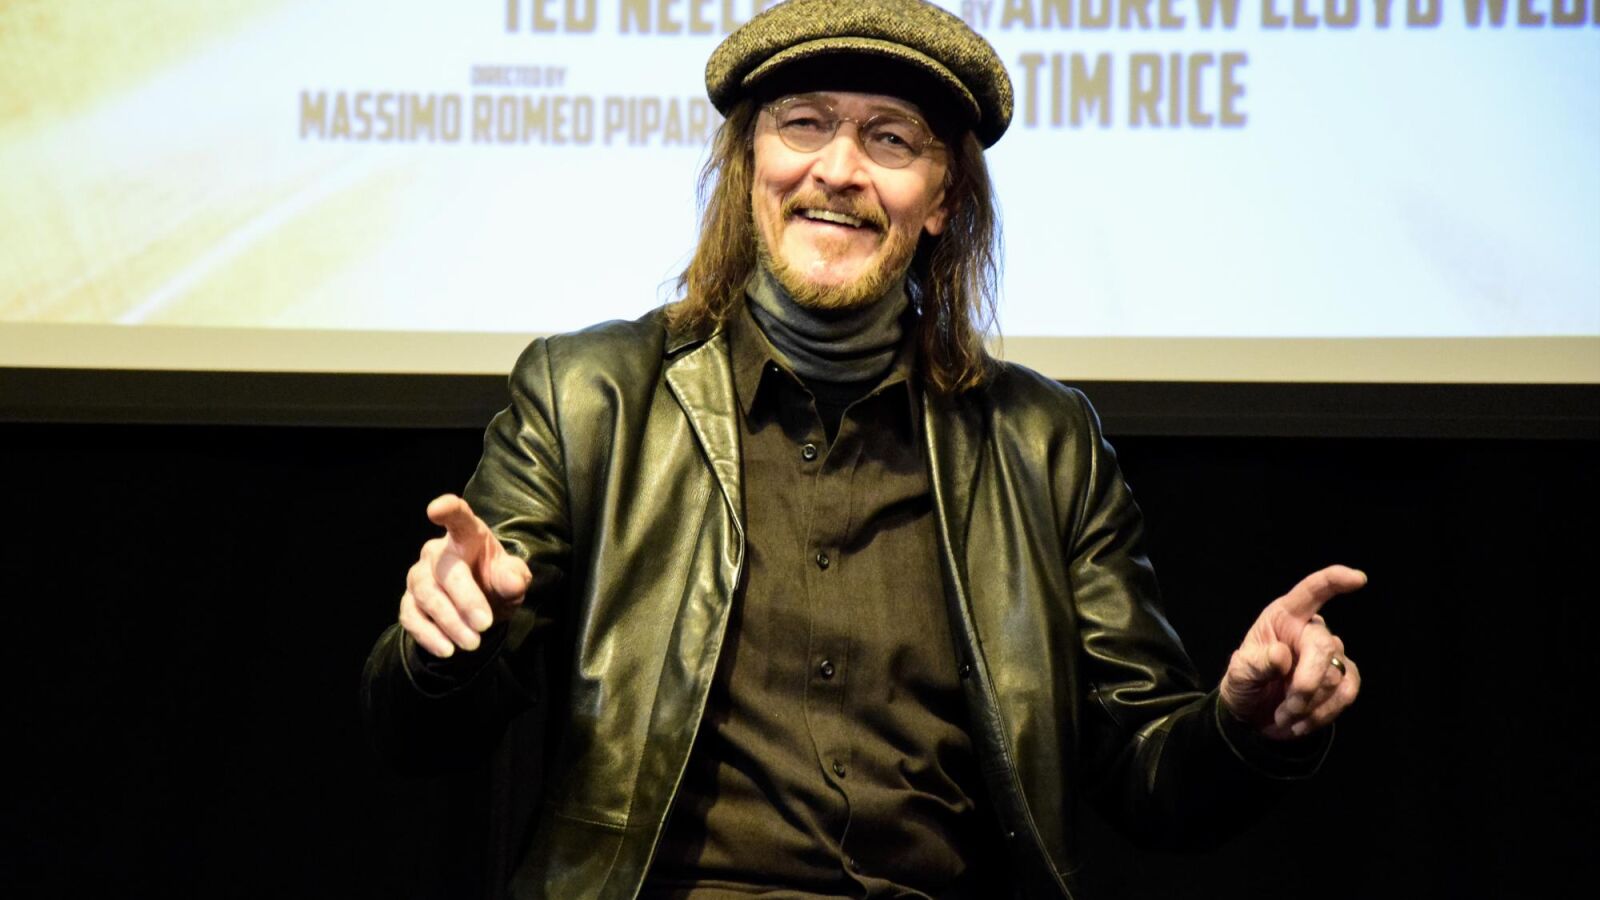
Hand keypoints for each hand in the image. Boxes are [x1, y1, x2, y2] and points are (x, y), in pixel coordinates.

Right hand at [398, 494, 531, 658]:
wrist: (480, 609)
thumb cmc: (495, 582)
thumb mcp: (513, 579)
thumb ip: (514, 578)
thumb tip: (512, 582)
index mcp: (467, 535)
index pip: (457, 517)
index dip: (448, 510)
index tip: (436, 509)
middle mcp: (437, 551)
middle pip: (444, 570)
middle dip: (464, 600)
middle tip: (484, 625)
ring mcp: (419, 576)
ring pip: (425, 595)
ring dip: (448, 622)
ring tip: (472, 644)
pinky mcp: (409, 601)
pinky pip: (411, 616)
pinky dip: (428, 635)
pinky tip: (447, 649)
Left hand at [1220, 565, 1365, 739]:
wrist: (1253, 716)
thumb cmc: (1245, 684)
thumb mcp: (1238, 675)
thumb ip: (1255, 664)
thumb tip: (1282, 655)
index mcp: (1284, 617)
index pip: (1311, 592)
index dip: (1333, 582)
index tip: (1357, 579)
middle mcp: (1311, 631)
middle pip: (1324, 646)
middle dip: (1306, 683)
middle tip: (1286, 709)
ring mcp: (1331, 654)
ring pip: (1335, 676)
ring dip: (1308, 704)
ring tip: (1284, 715)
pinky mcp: (1342, 679)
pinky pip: (1347, 693)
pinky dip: (1324, 713)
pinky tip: (1302, 723)